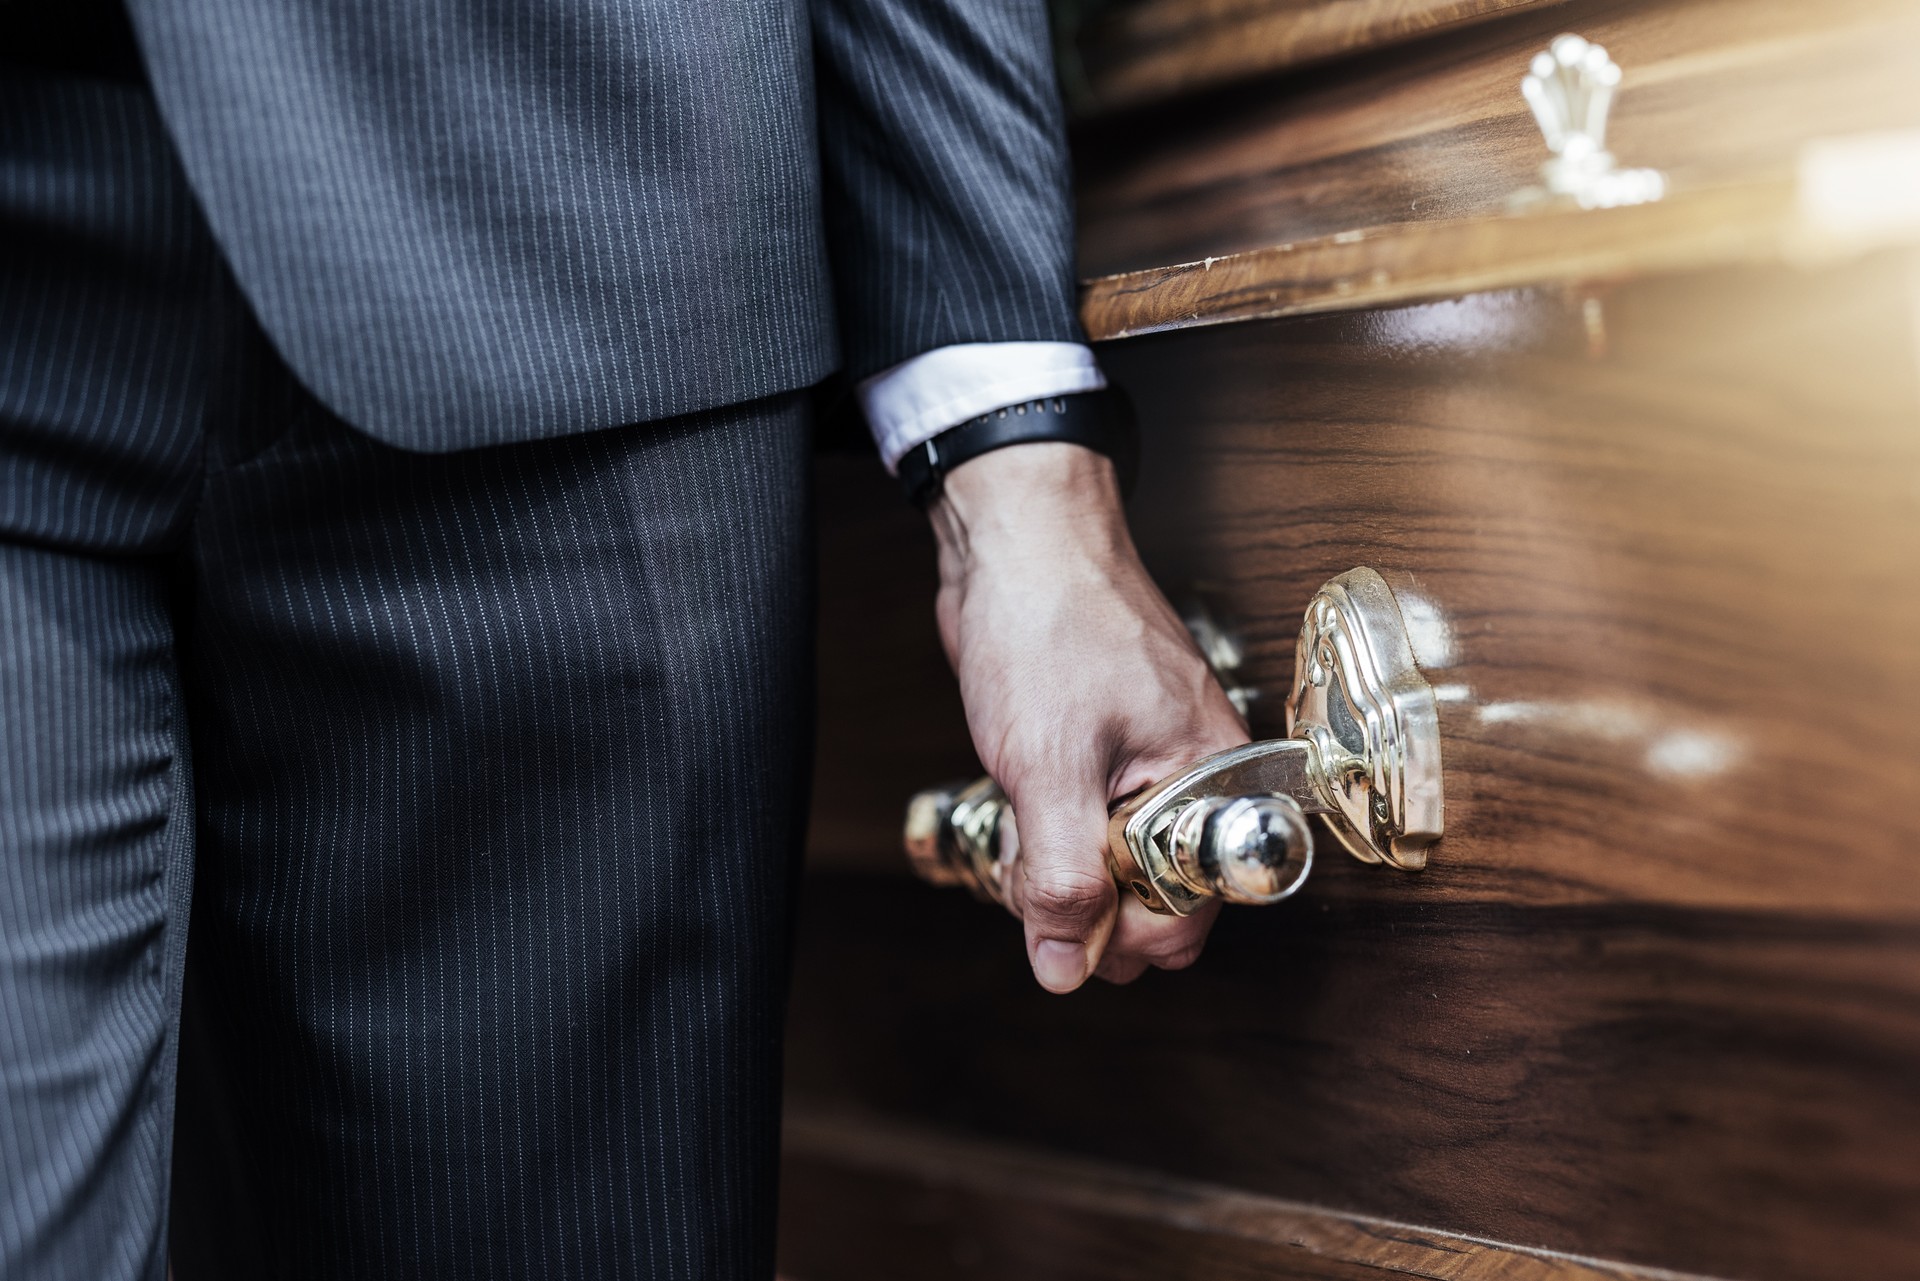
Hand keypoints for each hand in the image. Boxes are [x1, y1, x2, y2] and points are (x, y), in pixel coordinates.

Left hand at [927, 441, 1248, 992]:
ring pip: (1108, 864)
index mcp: (1211, 779)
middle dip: (1083, 902)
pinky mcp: (1099, 752)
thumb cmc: (1049, 623)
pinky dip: (1044, 830)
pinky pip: (1083, 824)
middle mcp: (1189, 778)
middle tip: (1028, 870)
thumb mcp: (1050, 765)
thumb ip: (1061, 875)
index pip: (1192, 911)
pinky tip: (1014, 804)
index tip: (1063, 924)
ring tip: (1018, 828)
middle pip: (1150, 898)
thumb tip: (1064, 965)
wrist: (1012, 541)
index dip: (1123, 933)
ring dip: (1055, 867)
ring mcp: (1143, 765)